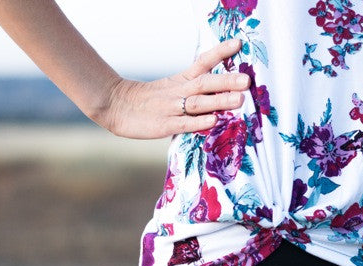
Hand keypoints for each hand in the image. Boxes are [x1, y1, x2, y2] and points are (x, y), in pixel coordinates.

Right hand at [94, 38, 250, 139]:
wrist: (115, 106)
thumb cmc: (150, 100)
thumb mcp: (173, 87)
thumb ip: (196, 88)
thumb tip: (225, 87)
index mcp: (181, 79)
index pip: (202, 61)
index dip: (220, 53)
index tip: (238, 43)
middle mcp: (178, 91)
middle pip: (205, 83)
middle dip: (227, 81)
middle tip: (246, 80)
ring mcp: (171, 108)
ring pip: (198, 103)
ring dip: (218, 100)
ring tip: (238, 99)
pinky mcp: (164, 125)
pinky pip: (184, 123)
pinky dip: (199, 122)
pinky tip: (213, 121)